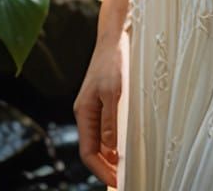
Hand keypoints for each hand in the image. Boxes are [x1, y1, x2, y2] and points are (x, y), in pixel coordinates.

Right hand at [73, 27, 125, 187]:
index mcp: (83, 113)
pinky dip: (116, 142)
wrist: (114, 37)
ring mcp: (94, 108)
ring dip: (112, 157)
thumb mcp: (114, 91)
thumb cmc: (113, 61)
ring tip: (129, 169)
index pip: (88, 152)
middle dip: (107, 167)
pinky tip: (128, 147)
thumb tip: (110, 149)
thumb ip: (110, 120)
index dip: (101, 170)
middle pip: (93, 150)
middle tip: (126, 180)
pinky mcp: (104, 102)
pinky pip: (107, 129)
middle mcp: (86, 113)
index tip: (118, 182)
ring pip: (101, 141)